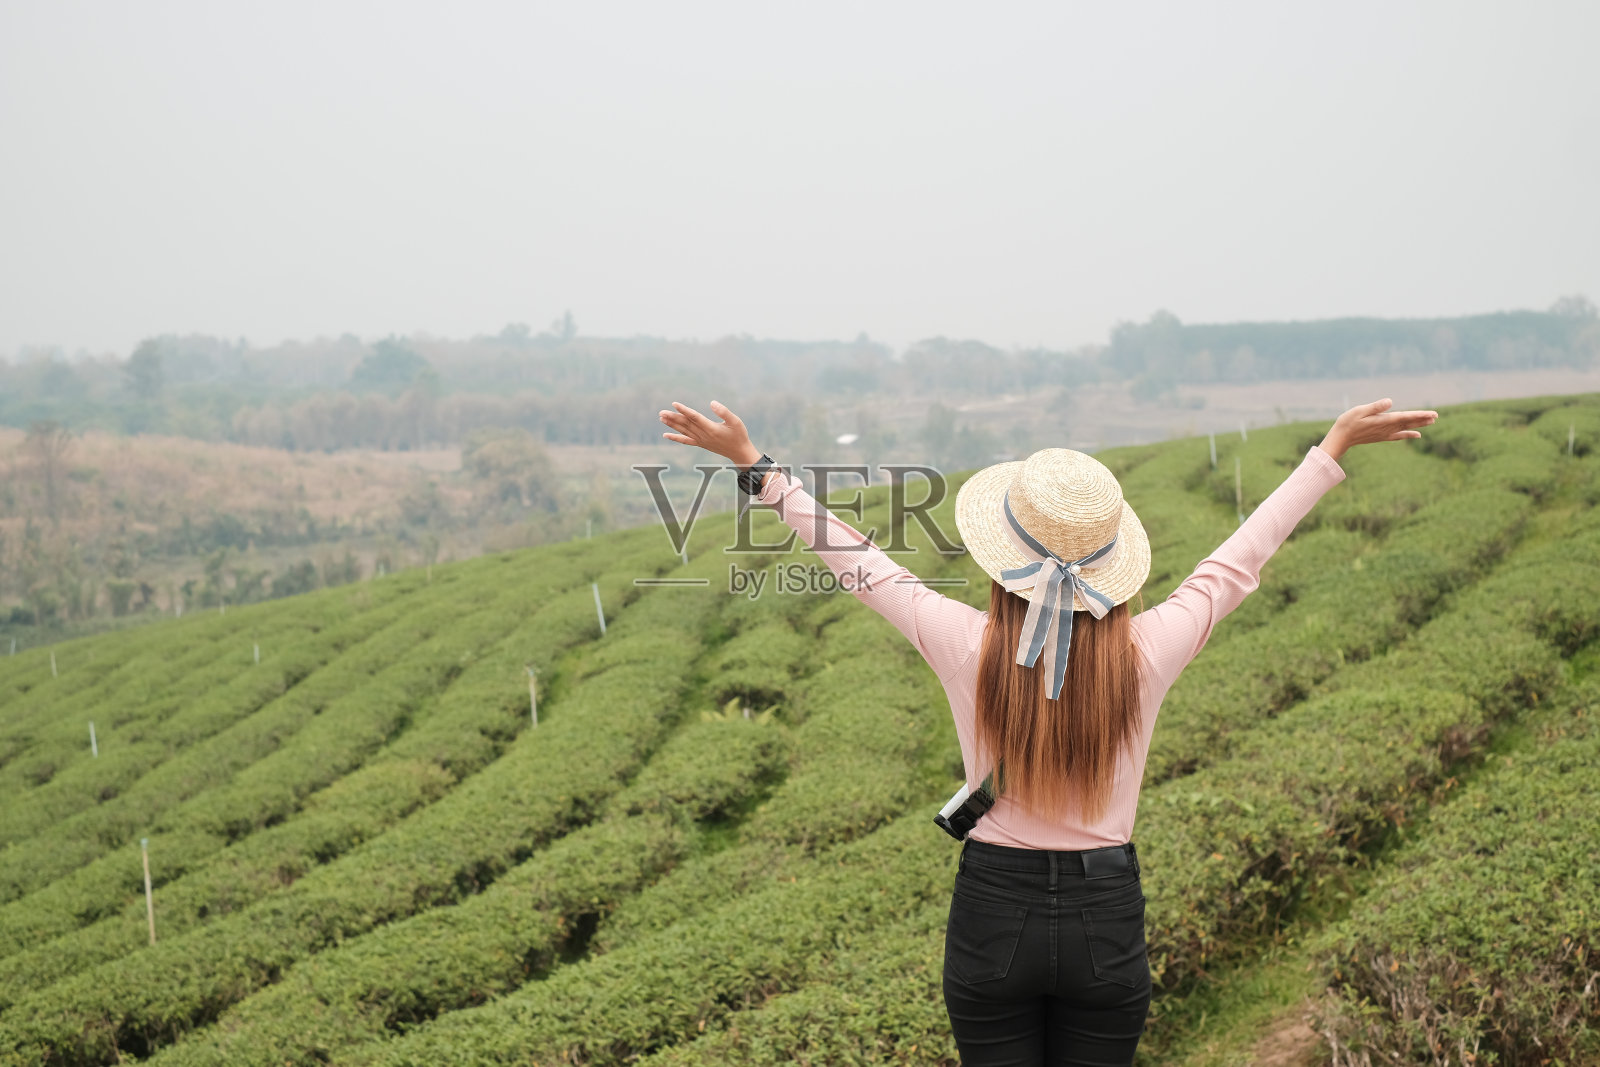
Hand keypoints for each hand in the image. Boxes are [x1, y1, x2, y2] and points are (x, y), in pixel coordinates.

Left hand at [658, 400, 763, 468]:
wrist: (739, 452)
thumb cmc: (739, 435)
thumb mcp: (736, 421)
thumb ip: (724, 412)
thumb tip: (712, 403)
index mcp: (711, 428)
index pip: (694, 417)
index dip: (684, 410)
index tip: (674, 403)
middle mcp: (704, 435)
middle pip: (686, 424)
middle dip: (673, 417)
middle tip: (661, 411)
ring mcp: (701, 441)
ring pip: (684, 431)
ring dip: (672, 425)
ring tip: (661, 418)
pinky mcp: (701, 444)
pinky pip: (685, 441)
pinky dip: (675, 438)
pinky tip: (666, 436)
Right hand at [1319, 398, 1438, 461]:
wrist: (1340, 438)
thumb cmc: (1347, 422)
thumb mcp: (1359, 411)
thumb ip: (1375, 407)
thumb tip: (1389, 401)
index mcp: (1383, 420)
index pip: (1406, 417)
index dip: (1420, 415)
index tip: (1433, 414)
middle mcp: (1387, 428)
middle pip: (1409, 422)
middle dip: (1423, 419)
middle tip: (1436, 416)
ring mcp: (1385, 433)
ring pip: (1406, 428)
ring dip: (1419, 425)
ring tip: (1432, 422)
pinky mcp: (1381, 436)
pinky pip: (1399, 435)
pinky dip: (1409, 434)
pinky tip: (1417, 435)